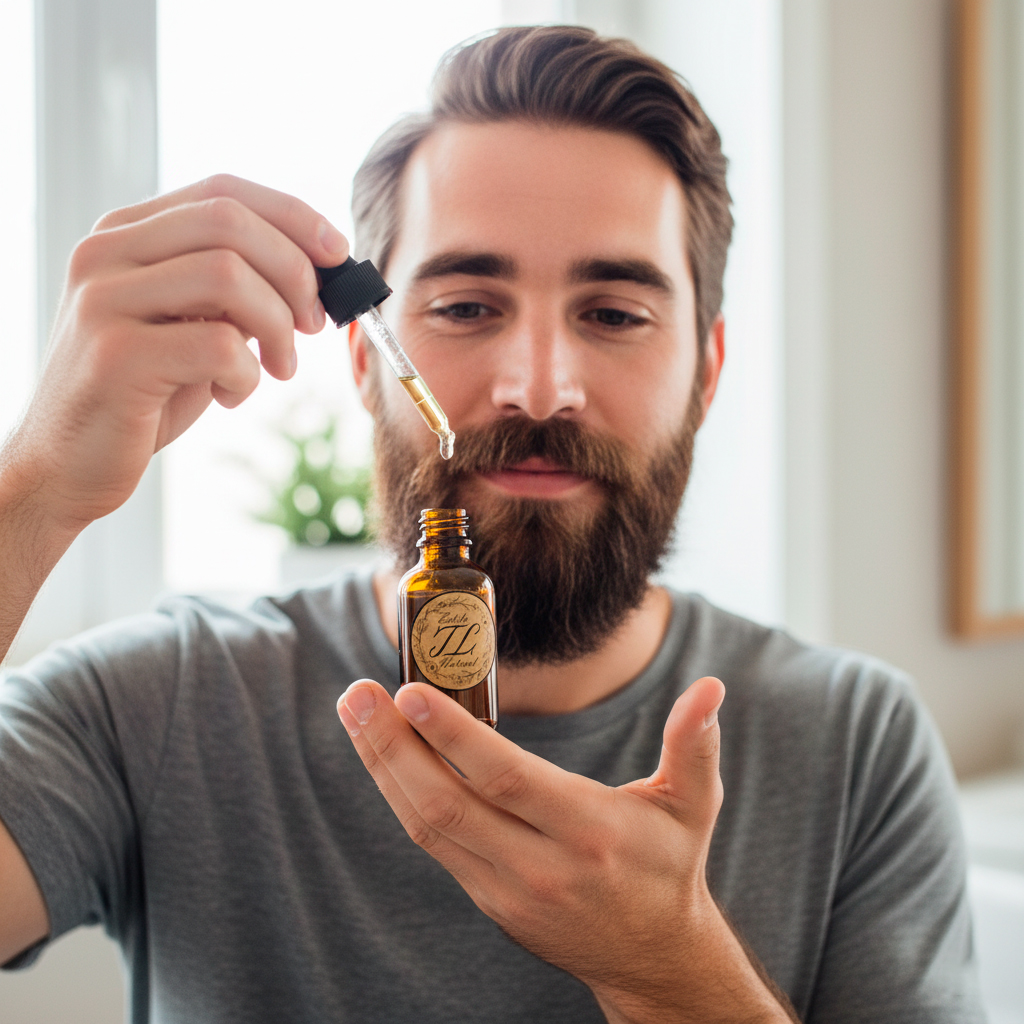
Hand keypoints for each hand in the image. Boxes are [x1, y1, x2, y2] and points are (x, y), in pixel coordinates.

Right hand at [4, 173, 348, 534]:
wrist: (66, 464)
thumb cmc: (142, 394)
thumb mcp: (190, 326)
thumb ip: (234, 290)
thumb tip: (318, 272)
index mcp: (125, 235)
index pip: (222, 192)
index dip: (293, 217)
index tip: (337, 254)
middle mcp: (105, 253)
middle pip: (230, 222)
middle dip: (295, 273)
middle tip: (313, 325)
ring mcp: (103, 300)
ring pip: (229, 276)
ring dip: (278, 327)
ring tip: (277, 368)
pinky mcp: (116, 355)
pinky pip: (219, 344)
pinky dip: (248, 374)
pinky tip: (230, 395)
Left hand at [337, 678, 794, 1023]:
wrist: (651, 956)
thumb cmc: (669, 866)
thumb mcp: (693, 805)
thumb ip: (694, 744)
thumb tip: (710, 689)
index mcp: (588, 832)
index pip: (506, 780)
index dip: (453, 736)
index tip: (411, 692)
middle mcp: (539, 865)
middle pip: (448, 804)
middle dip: (394, 747)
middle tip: (356, 696)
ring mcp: (506, 888)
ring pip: (428, 825)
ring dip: (385, 768)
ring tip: (356, 714)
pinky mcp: (487, 898)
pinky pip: (433, 842)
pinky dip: (402, 796)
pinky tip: (383, 755)